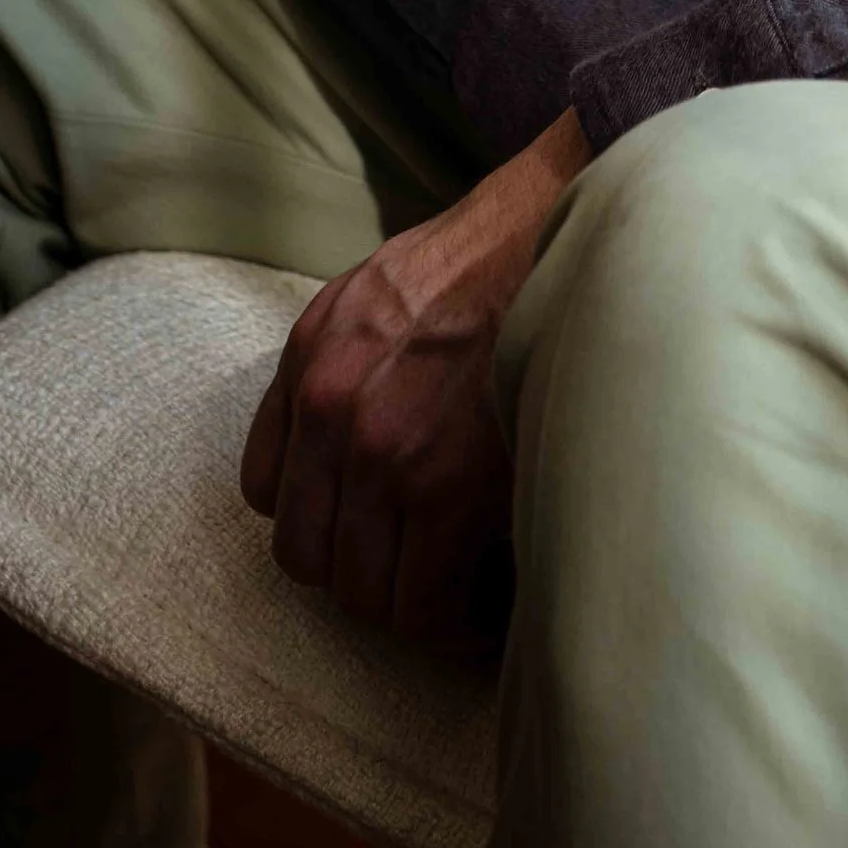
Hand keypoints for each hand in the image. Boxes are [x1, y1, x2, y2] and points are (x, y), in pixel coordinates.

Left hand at [241, 106, 589, 649]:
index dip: (324, 514)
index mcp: (313, 354)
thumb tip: (354, 457)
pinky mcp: (450, 491)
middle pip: (309, 556)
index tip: (369, 526)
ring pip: (366, 592)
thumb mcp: (386, 285)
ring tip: (463, 594)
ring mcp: (388, 454)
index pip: (267, 492)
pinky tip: (491, 606)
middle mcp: (334, 409)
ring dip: (413, 602)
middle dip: (366, 570)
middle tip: (422, 568)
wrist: (579, 226)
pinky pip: (429, 605)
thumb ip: (347, 361)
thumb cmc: (504, 255)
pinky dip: (459, 622)